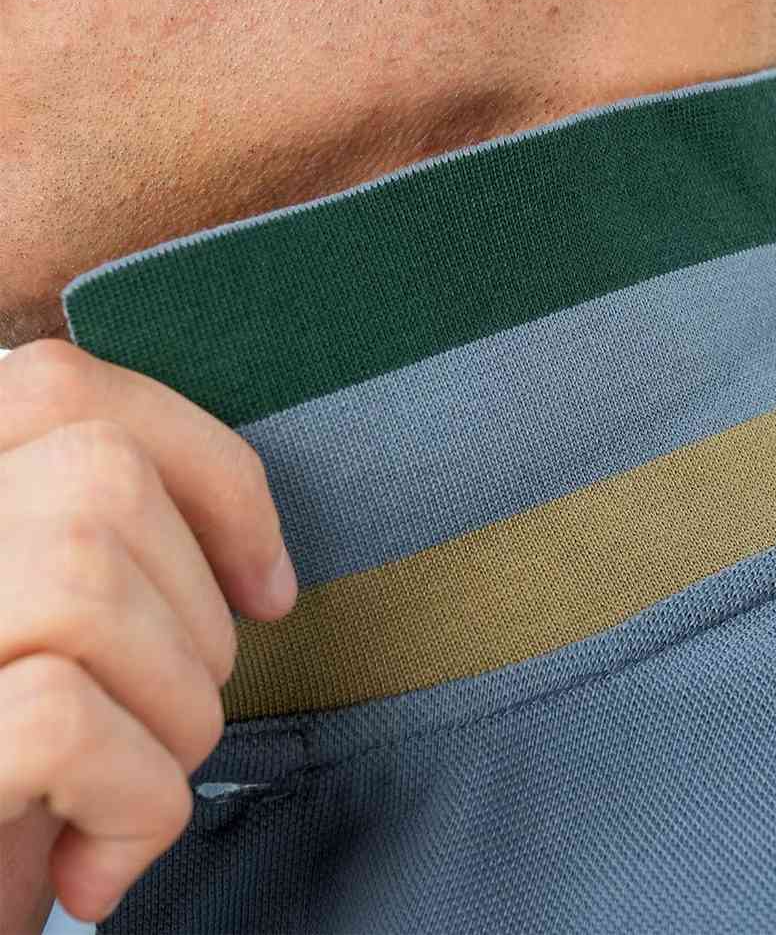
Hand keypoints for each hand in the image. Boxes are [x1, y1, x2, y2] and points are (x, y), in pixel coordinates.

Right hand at [0, 339, 296, 927]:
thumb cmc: (18, 785)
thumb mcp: (58, 642)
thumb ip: (109, 552)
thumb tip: (260, 567)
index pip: (61, 387)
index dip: (206, 470)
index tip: (269, 586)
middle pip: (99, 480)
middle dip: (196, 609)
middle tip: (176, 718)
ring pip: (85, 580)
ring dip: (173, 711)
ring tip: (135, 791)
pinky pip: (57, 716)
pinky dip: (132, 805)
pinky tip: (97, 868)